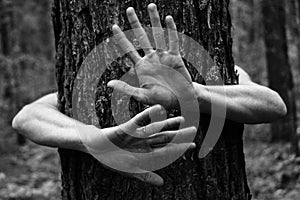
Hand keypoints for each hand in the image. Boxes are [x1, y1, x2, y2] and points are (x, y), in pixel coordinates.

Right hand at [79, 105, 195, 185]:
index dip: (179, 147)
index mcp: (145, 152)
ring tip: (181, 119)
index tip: (192, 145)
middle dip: (179, 135)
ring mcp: (136, 135)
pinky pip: (138, 122)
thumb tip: (161, 184)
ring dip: (168, 124)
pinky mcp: (126, 128)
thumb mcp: (130, 170)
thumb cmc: (112, 158)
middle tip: (194, 130)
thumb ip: (145, 176)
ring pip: (155, 129)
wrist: (95, 148)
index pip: (166, 150)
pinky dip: (147, 116)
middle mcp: (143, 142)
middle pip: (164, 138)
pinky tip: (158, 110)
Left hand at [108, 3, 195, 108]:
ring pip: (157, 34)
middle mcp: (151, 58)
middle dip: (135, 23)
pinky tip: (168, 18)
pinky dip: (171, 29)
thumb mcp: (142, 96)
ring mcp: (163, 56)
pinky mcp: (175, 56)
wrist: (180, 100)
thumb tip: (108, 84)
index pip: (129, 49)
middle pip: (141, 37)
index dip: (121, 38)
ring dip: (154, 20)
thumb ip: (126, 89)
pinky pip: (173, 40)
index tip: (114, 26)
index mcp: (142, 67)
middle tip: (129, 9)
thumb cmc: (161, 100)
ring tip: (150, 5)